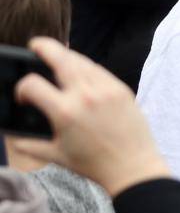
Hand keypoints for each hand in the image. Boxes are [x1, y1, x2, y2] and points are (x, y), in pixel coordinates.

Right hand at [9, 38, 169, 196]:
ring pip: (81, 60)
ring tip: (57, 57)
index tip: (23, 96)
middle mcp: (85, 95)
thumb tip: (13, 136)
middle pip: (59, 57)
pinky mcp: (122, 90)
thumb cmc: (94, 164)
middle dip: (43, 47)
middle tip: (36, 45)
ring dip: (66, 55)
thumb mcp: (56, 155)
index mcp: (64, 112)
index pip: (32, 84)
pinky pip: (100, 70)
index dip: (21, 89)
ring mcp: (106, 90)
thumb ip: (29, 145)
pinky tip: (81, 70)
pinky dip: (87, 67)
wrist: (133, 167)